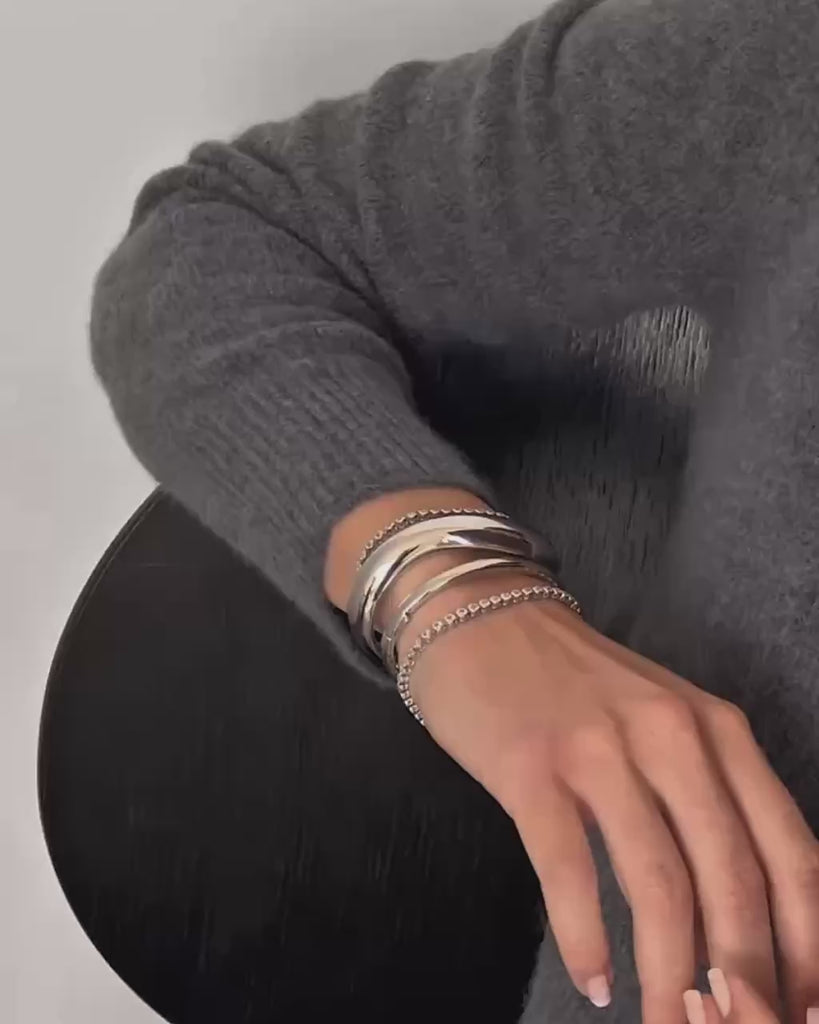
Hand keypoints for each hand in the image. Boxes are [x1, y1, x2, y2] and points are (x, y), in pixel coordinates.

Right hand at [405, 578, 818, 1023]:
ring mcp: (598, 747)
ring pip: (657, 883)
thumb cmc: (575, 683)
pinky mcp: (530, 765)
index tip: (801, 1010)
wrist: (480, 613)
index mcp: (719, 730)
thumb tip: (743, 922)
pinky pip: (567, 867)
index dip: (808, 947)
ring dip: (667, 976)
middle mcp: (671, 735)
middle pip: (732, 879)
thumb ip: (707, 801)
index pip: (791, 855)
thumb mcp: (664, 723)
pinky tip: (593, 979)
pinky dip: (584, 936)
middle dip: (742, 979)